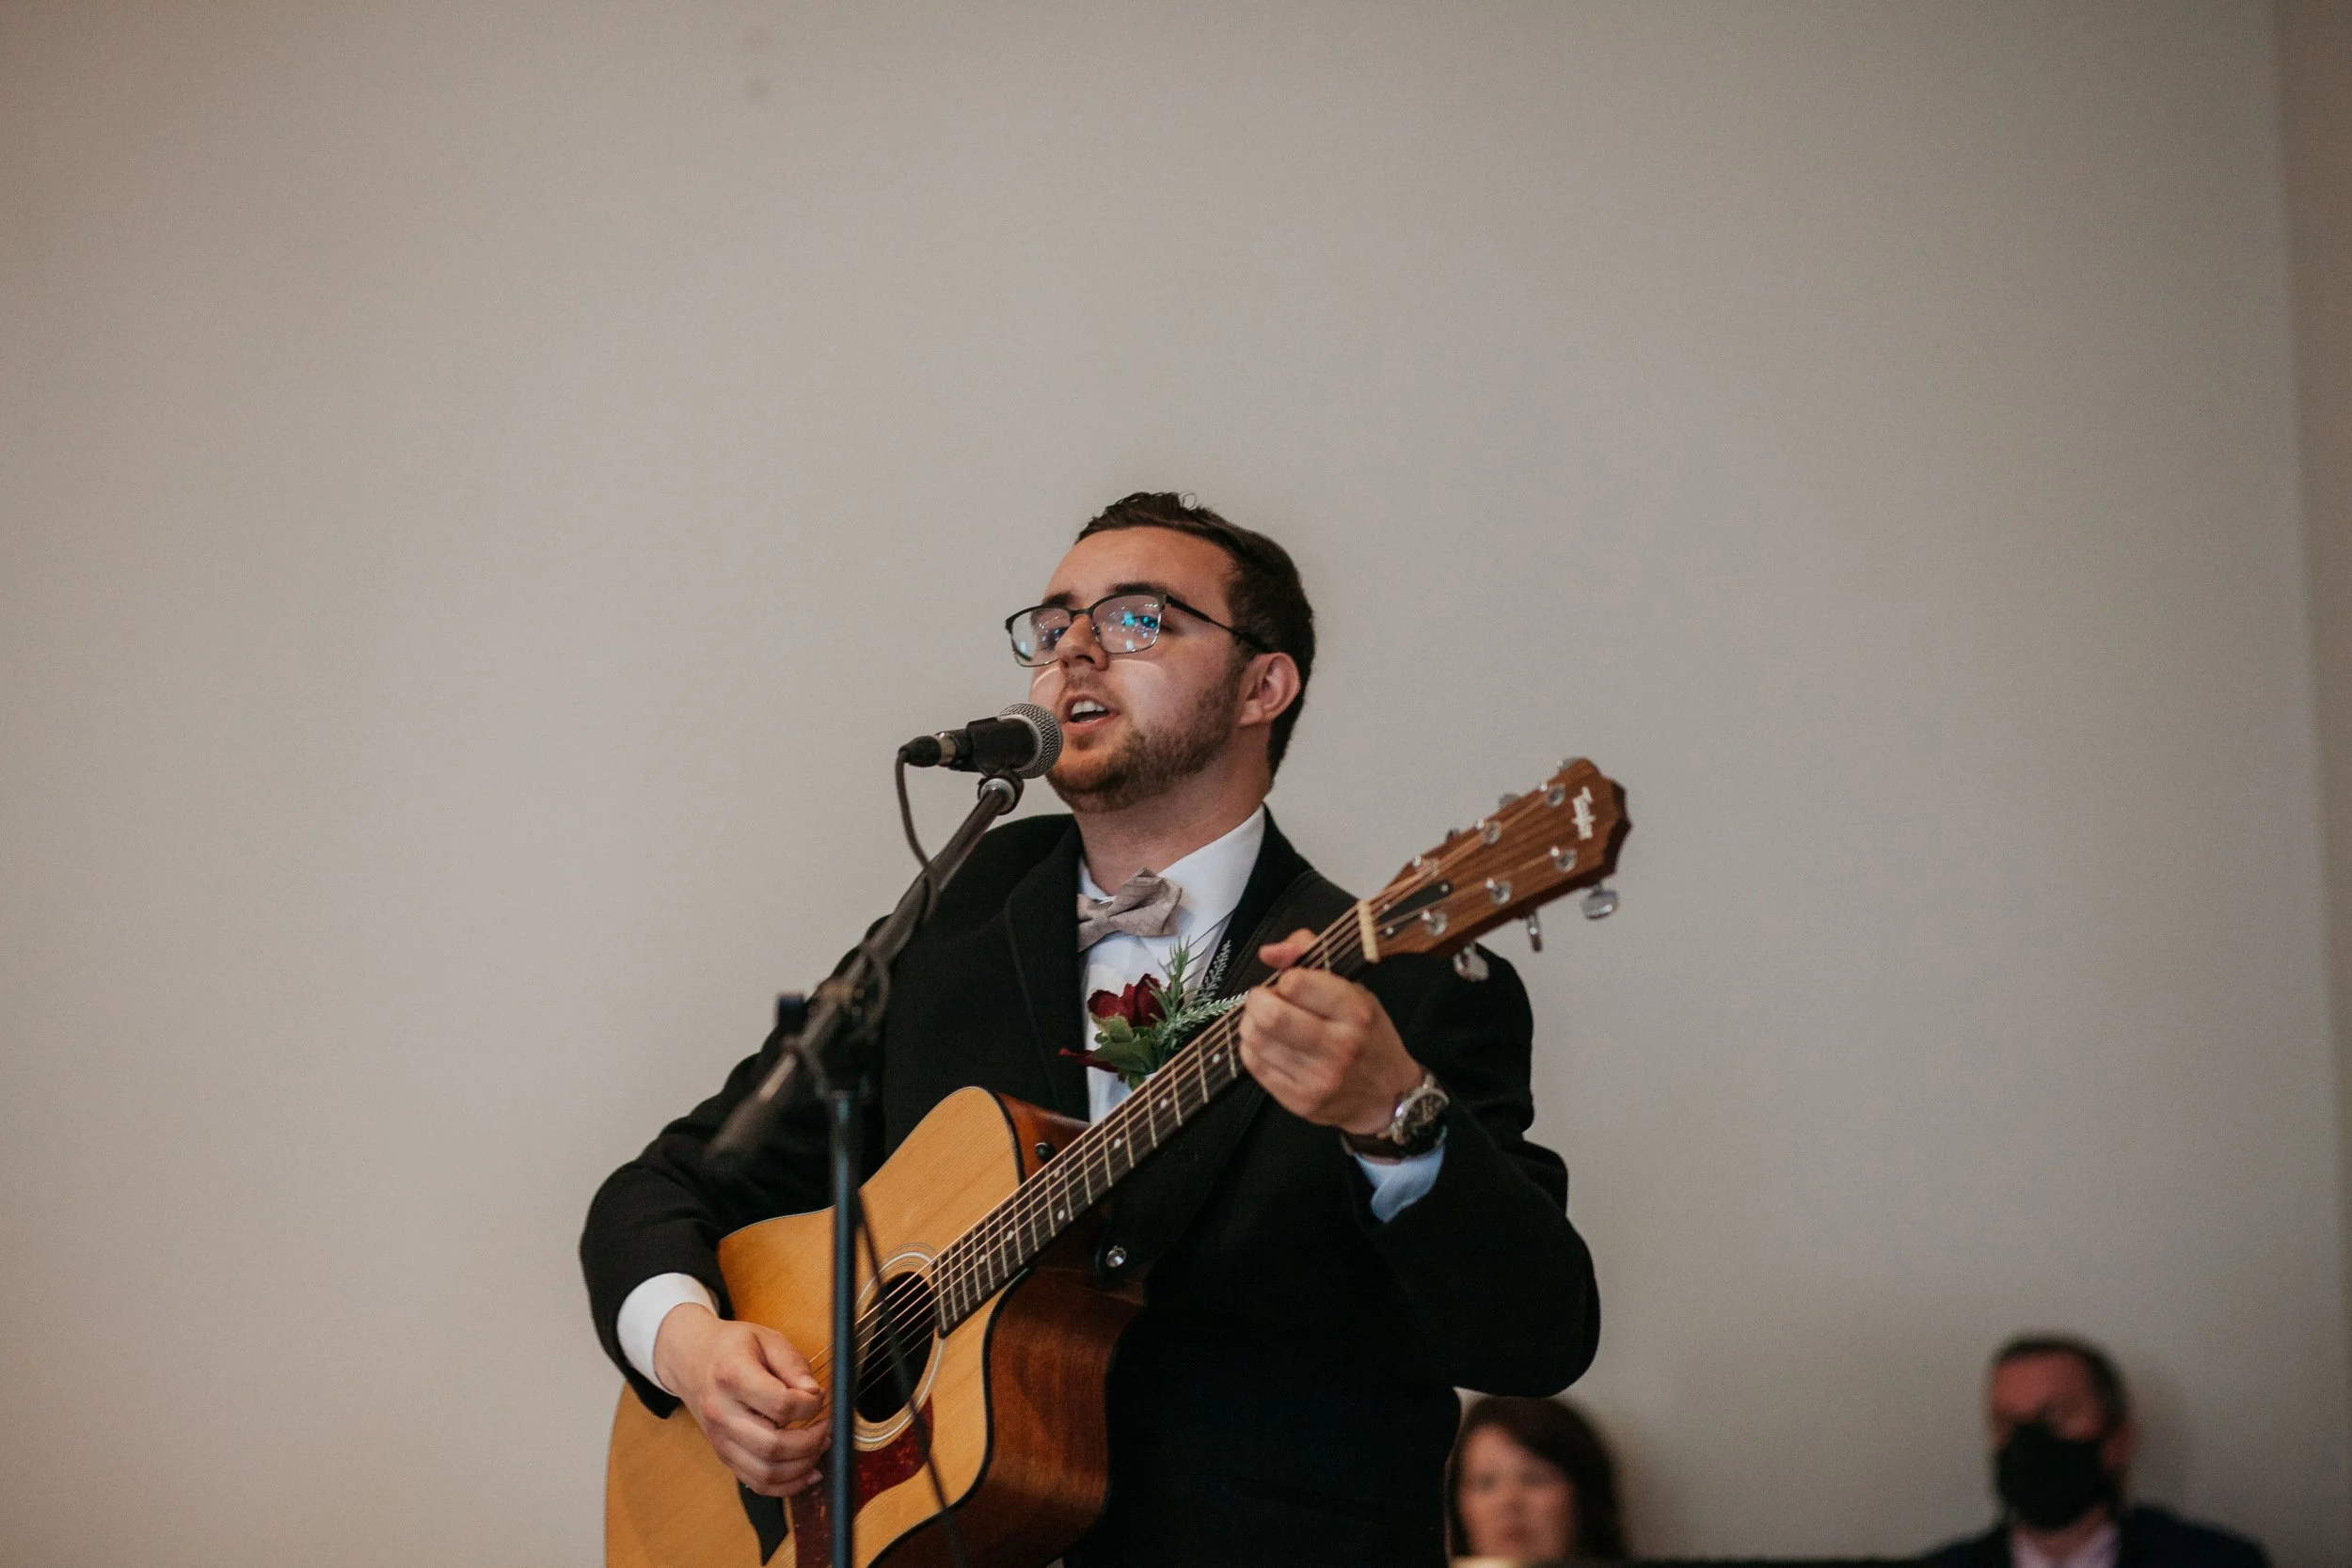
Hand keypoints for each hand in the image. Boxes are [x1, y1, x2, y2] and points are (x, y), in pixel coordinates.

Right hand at [652, 1303, 828, 1497]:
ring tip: (820, 1447)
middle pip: (772, 1445)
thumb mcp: (766, 1339)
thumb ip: (793, 1364)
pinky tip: (807, 1472)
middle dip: (811, 1442)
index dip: (810, 1405)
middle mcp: (721, 1412)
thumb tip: (814, 1393)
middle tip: (828, 1428)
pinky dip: (786, 1485)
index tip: (820, 1397)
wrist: (691, 1359)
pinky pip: (756, 1482)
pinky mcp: (723, 1454)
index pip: (780, 1404)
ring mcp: (720, 1439)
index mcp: (732, 1376)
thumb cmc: (731, 1347)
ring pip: (765, 1472)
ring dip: (802, 1466)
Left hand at [1239, 928, 1425, 1137]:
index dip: (1285, 979)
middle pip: (1271, 1015)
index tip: (1290, 985)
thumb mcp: (1355, 990)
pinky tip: (1267, 1045)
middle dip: (1257, 1000)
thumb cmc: (1369, 1037)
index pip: (1296, 983)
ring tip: (1264, 1021)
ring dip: (1251, 1023)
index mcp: (1356, 1013)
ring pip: (1256, 1040)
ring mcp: (1318, 1078)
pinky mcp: (1300, 1101)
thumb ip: (1310, 957)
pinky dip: (1252, 1048)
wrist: (1387, 1096)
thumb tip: (1269, 952)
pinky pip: (1254, 1066)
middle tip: (1265, 1001)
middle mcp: (1339, 1047)